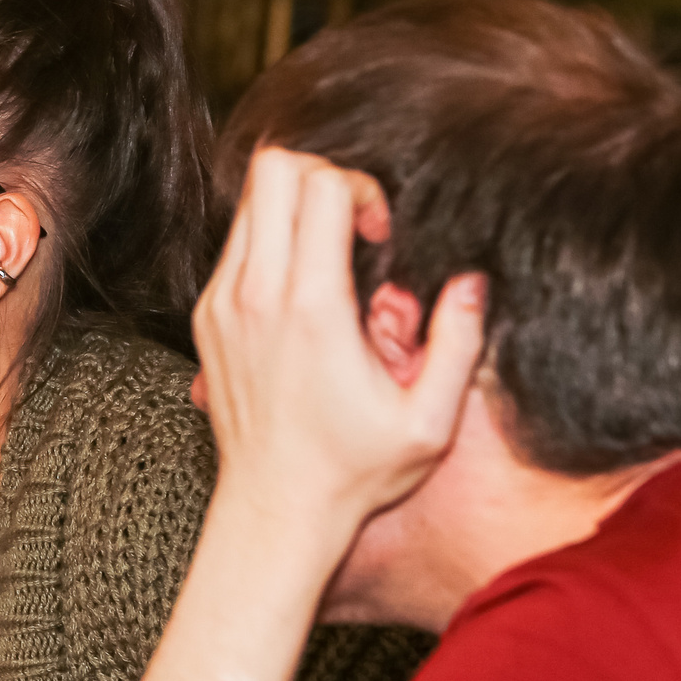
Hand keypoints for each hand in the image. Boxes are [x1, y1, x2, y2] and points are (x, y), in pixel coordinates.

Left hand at [193, 147, 486, 557]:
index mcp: (311, 308)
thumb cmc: (353, 472)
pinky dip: (267, 242)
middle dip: (322, 177)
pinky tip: (302, 289)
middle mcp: (257, 295)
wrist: (274, 510)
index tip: (379, 236)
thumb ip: (459, 343)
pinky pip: (233, 245)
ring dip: (292, 210)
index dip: (361, 188)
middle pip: (271, 169)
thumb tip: (471, 282)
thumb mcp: (429, 420)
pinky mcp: (208, 318)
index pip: (319, 185)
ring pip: (246, 202)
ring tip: (330, 259)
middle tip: (353, 226)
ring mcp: (223, 303)